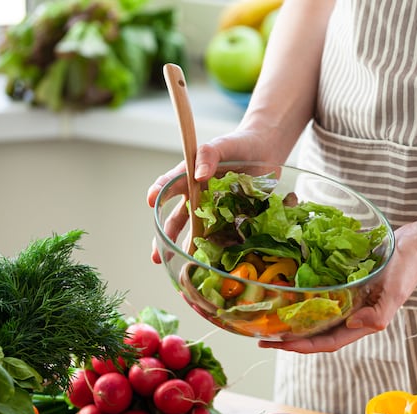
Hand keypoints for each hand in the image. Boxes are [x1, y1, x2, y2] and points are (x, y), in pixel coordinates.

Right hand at [146, 129, 284, 262]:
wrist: (265, 151)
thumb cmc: (238, 145)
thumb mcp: (222, 145)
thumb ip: (208, 155)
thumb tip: (198, 175)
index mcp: (189, 176)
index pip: (168, 185)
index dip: (158, 192)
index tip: (151, 200)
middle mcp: (197, 196)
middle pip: (176, 218)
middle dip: (166, 236)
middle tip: (157, 254)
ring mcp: (214, 209)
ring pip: (196, 231)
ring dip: (188, 248)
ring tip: (182, 265)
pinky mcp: (232, 217)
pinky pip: (222, 234)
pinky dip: (216, 248)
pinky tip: (212, 262)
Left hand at [258, 225, 416, 352]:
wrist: (413, 245)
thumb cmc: (407, 271)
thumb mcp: (395, 293)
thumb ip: (378, 315)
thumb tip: (353, 324)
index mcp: (361, 321)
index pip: (328, 341)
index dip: (304, 346)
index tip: (281, 344)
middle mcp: (350, 312)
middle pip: (316, 332)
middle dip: (290, 338)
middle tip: (262, 337)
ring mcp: (345, 297)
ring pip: (314, 313)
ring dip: (292, 318)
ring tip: (268, 318)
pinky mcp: (342, 280)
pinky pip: (319, 291)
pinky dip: (302, 293)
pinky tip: (286, 290)